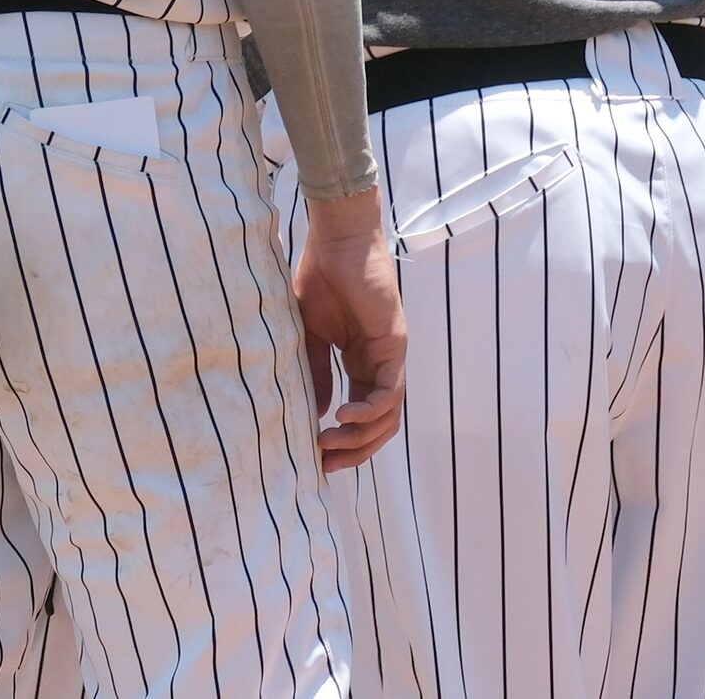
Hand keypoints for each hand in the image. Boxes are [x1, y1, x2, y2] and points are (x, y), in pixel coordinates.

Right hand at [293, 187, 406, 470]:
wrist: (336, 240)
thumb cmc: (320, 278)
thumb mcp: (309, 336)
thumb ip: (315, 374)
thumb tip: (316, 414)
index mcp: (361, 362)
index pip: (361, 416)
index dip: (343, 442)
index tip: (314, 457)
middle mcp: (380, 364)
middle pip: (380, 425)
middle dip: (353, 451)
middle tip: (322, 463)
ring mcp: (391, 355)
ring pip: (389, 416)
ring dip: (359, 437)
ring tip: (326, 441)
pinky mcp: (395, 343)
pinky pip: (390, 391)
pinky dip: (369, 411)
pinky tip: (340, 415)